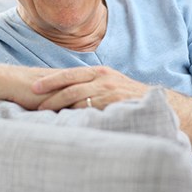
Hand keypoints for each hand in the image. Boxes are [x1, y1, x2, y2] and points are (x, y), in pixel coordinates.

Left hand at [31, 65, 191, 153]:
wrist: (158, 103)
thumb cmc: (130, 95)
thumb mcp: (112, 83)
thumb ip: (93, 84)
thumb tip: (73, 91)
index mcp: (100, 72)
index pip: (70, 74)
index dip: (51, 80)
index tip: (36, 86)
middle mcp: (102, 79)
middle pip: (69, 84)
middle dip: (49, 92)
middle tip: (33, 99)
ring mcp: (107, 91)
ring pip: (76, 97)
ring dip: (58, 104)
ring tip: (43, 112)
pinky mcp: (113, 103)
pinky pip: (89, 109)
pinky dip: (75, 113)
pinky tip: (64, 119)